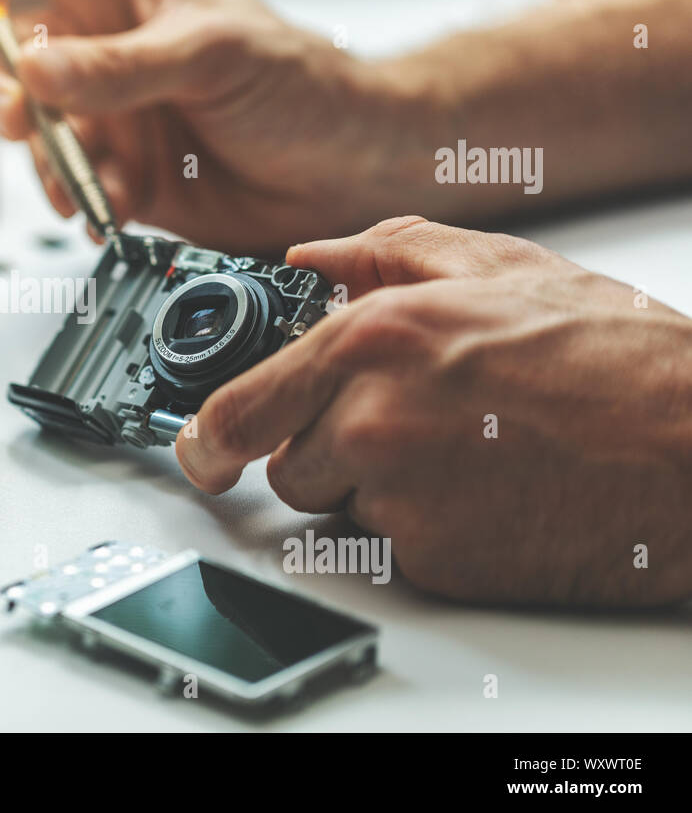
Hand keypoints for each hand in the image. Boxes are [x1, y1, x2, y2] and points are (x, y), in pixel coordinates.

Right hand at [0, 0, 442, 253]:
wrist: (343, 169)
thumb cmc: (298, 83)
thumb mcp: (207, 55)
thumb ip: (118, 68)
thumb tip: (34, 69)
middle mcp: (97, 46)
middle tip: (20, 119)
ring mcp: (105, 112)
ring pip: (29, 133)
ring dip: (48, 162)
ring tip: (90, 181)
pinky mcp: (118, 172)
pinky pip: (70, 187)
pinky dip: (85, 201)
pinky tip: (116, 205)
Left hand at [176, 216, 691, 605]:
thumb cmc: (614, 358)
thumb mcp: (496, 267)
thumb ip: (384, 250)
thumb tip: (312, 255)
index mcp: (371, 342)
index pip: (239, 409)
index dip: (208, 437)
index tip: (198, 450)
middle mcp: (372, 421)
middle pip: (290, 462)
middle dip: (331, 445)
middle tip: (413, 421)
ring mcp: (402, 499)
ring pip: (342, 505)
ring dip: (380, 485)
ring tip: (468, 450)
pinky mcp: (438, 561)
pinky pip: (396, 547)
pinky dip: (429, 526)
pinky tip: (490, 490)